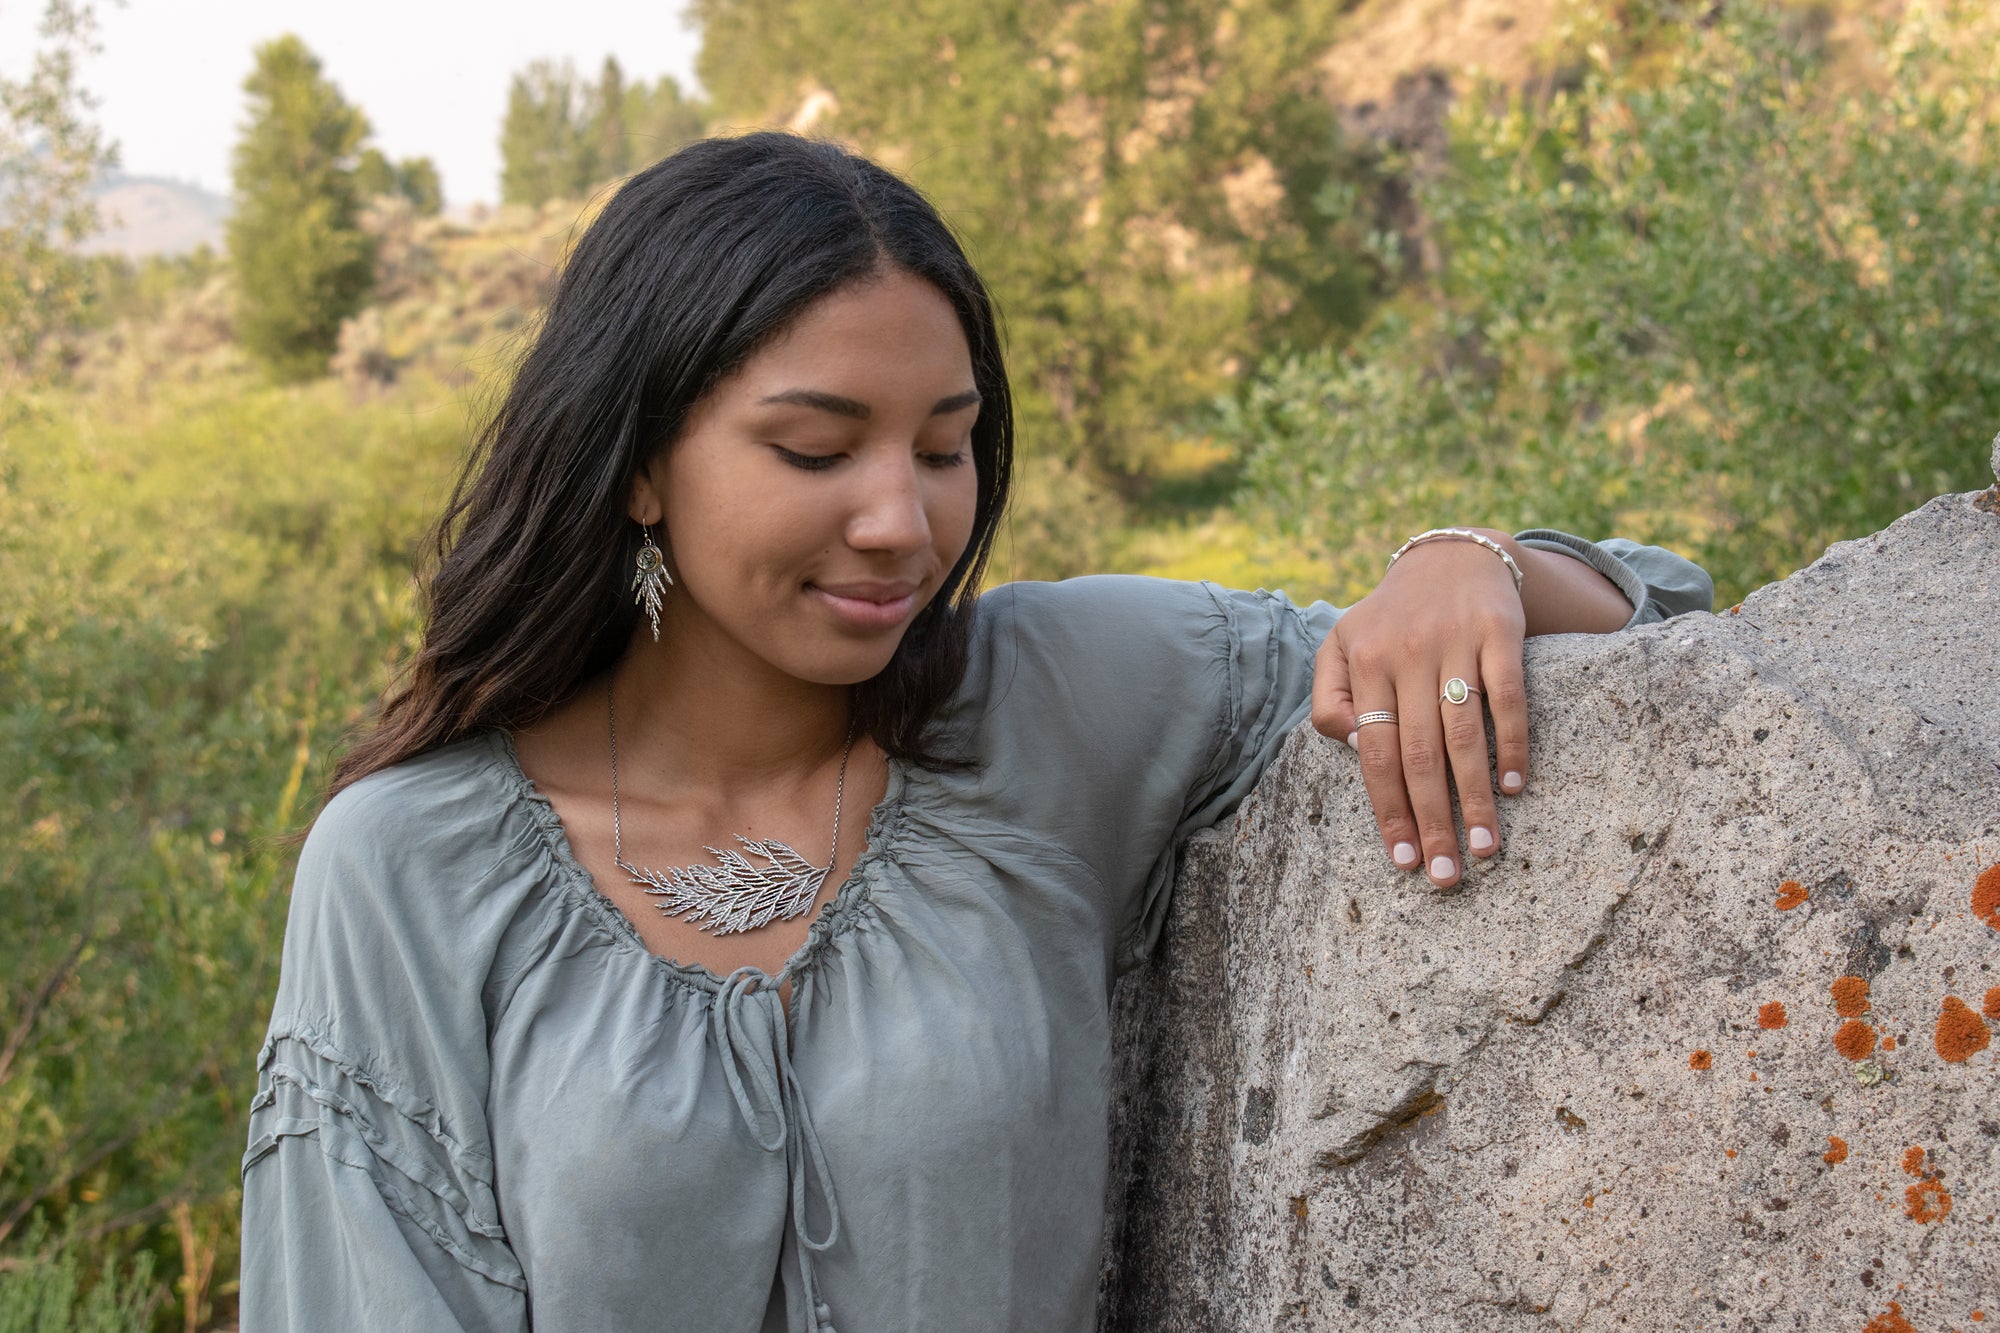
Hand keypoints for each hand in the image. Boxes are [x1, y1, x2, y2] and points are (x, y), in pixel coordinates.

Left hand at [1310, 532, 1528, 887]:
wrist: (1452, 556)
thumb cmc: (1389, 618)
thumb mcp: (1341, 646)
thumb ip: (1329, 697)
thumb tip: (1353, 747)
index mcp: (1364, 662)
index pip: (1373, 752)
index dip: (1389, 809)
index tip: (1402, 859)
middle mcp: (1406, 653)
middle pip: (1418, 754)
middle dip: (1431, 820)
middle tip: (1445, 874)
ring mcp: (1455, 642)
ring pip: (1463, 735)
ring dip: (1474, 798)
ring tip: (1483, 847)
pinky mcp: (1499, 632)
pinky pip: (1507, 697)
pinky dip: (1513, 743)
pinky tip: (1515, 786)